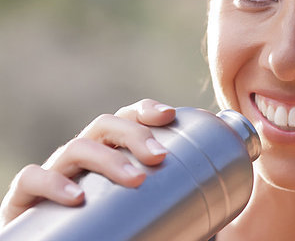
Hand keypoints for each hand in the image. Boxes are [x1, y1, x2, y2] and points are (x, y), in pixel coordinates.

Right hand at [0, 99, 175, 226]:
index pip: (128, 119)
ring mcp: (56, 173)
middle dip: (135, 132)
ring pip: (76, 147)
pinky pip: (32, 179)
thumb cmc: (114, 229)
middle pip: (105, 125)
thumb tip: (223, 218)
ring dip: (108, 158)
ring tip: (135, 179)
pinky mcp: (27, 199)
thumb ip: (178, 213)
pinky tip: (76, 197)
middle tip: (160, 157)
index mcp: (112, 152)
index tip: (170, 115)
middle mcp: (85, 157)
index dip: (146, 110)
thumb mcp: (146, 214)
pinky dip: (53, 183)